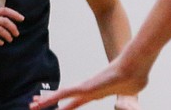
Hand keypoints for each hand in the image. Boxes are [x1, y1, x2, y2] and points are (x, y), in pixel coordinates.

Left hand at [29, 57, 148, 109]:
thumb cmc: (137, 76)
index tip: (58, 108)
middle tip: (36, 102)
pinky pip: (63, 95)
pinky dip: (50, 100)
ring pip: (61, 95)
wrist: (136, 66)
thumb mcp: (134, 89)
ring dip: (46, 101)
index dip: (67, 104)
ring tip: (32, 104)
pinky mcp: (85, 87)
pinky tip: (39, 104)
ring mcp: (86, 87)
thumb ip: (129, 98)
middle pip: (66, 97)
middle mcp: (89, 89)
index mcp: (99, 92)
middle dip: (51, 100)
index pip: (78, 100)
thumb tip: (132, 101)